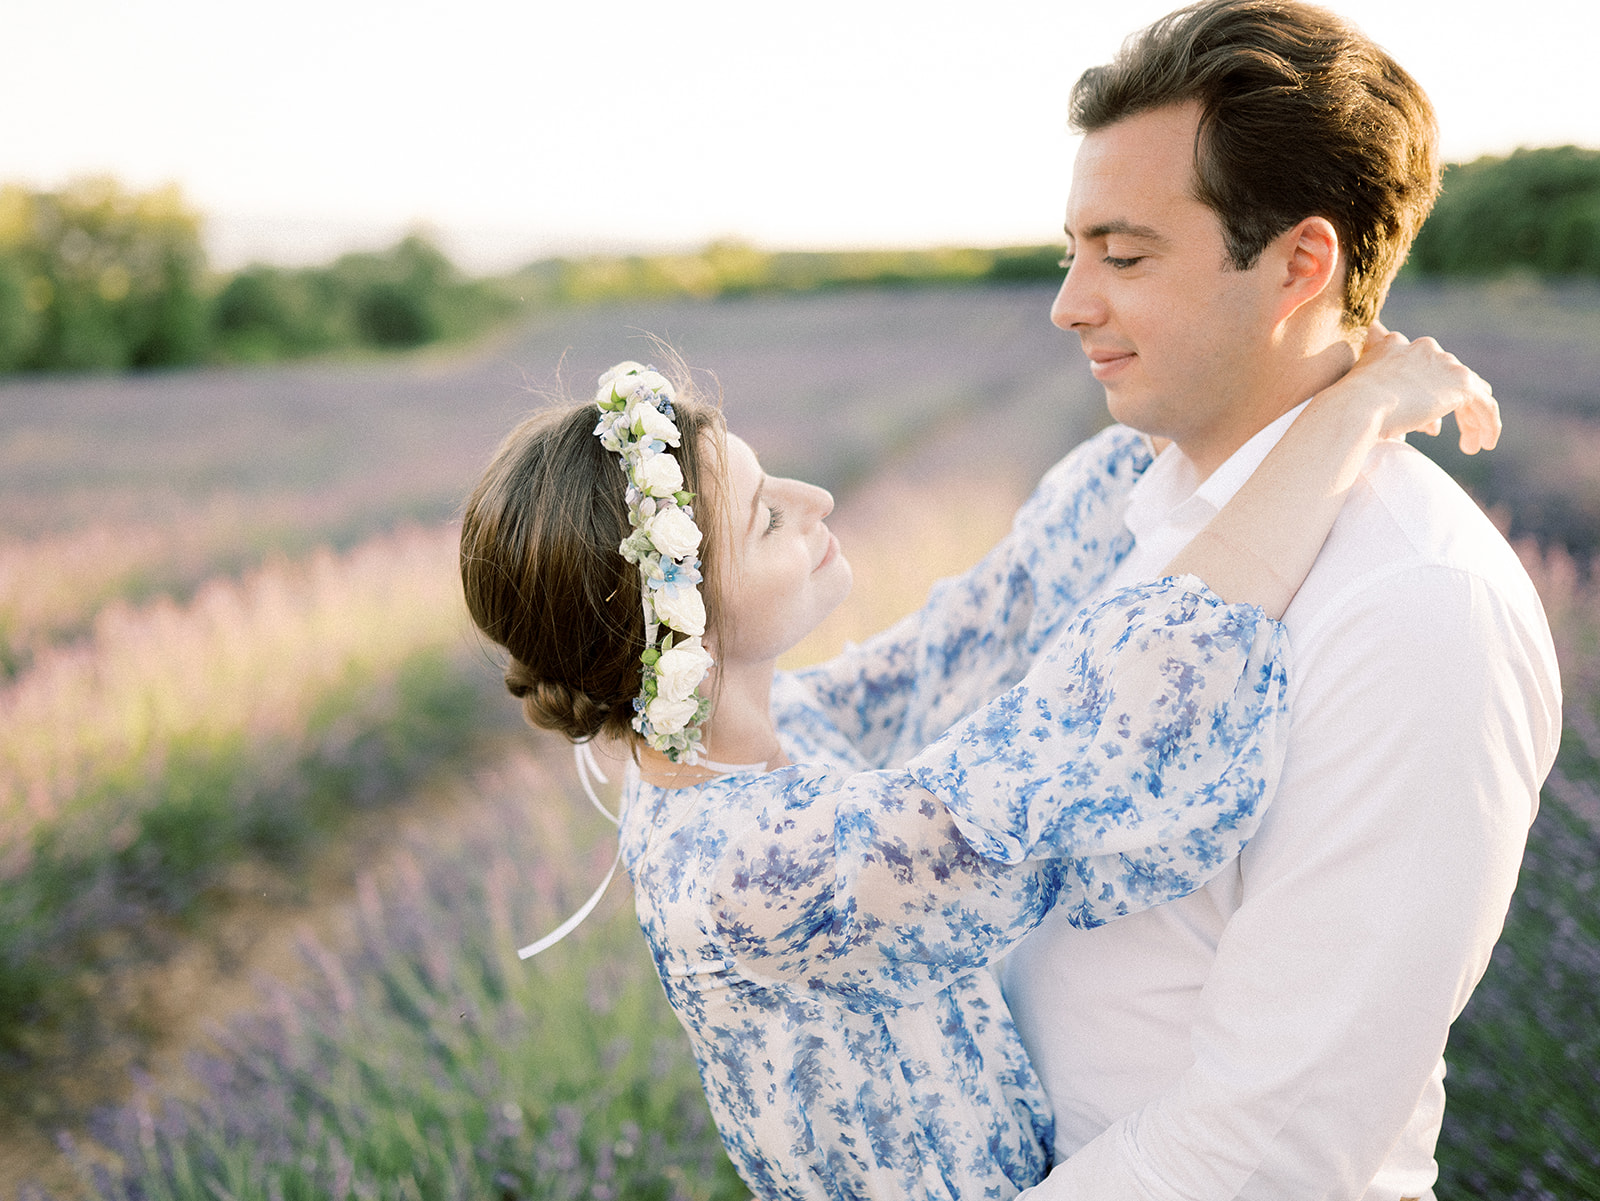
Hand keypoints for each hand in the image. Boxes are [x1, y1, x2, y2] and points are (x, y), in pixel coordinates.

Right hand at [1344, 322, 1499, 453]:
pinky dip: (1489, 424)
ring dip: (1472, 418)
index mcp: (1394, 346)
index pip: (1425, 367)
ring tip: (1472, 444)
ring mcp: (1444, 363)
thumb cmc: (1348, 412)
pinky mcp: (1461, 384)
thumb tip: (1416, 422)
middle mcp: (1423, 348)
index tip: (1428, 428)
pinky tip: (1485, 444)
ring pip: (1470, 391)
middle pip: (1450, 376)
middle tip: (1456, 432)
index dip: (1428, 396)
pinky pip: (1485, 405)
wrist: (1354, 409)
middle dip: (1453, 406)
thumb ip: (1387, 400)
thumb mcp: (1362, 400)